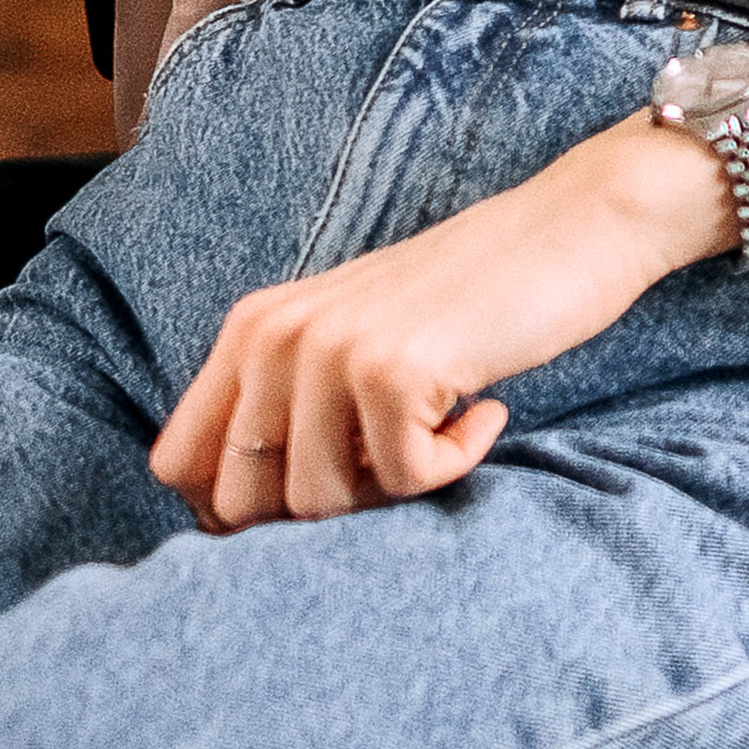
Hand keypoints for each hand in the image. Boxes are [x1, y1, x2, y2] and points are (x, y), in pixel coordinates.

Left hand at [148, 119, 711, 530]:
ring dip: (391, 491)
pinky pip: (405, 482)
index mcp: (251, 329)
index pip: (176, 465)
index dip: (233, 510)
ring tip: (441, 432)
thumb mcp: (352, 339)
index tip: (318, 496)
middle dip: (318, 512)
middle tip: (391, 467)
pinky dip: (456, 464)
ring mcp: (329, 351)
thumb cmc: (470, 297)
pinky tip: (485, 412)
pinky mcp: (393, 370)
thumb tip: (242, 522)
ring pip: (318, 504)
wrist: (571, 226)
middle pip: (240, 502)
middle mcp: (273, 336)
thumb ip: (290, 404)